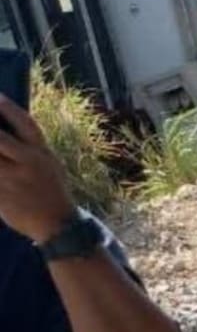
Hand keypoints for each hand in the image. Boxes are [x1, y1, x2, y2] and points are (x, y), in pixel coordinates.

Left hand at [0, 96, 75, 243]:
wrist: (56, 223)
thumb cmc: (51, 189)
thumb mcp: (49, 163)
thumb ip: (30, 148)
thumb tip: (10, 130)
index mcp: (42, 152)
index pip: (26, 124)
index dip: (10, 109)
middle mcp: (28, 164)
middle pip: (1, 140)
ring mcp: (12, 181)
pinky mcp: (1, 196)